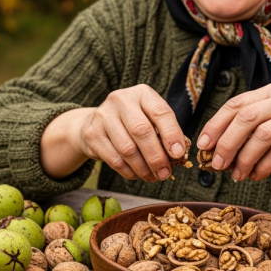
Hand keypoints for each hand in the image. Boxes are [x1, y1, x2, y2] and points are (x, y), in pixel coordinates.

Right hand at [40, 84, 185, 181]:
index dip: (172, 135)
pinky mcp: (92, 134)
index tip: (179, 154)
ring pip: (127, 149)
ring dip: (143, 168)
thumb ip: (163, 132)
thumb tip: (177, 155)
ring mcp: (103, 116)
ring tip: (152, 177)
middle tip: (165, 173)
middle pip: (142, 131)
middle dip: (156, 157)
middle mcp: (121, 100)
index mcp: (142, 93)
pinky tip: (136, 174)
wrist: (96, 123)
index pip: (160, 112)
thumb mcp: (149, 118)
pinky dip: (128, 171)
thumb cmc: (131, 122)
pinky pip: (114, 159)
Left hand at [197, 82, 270, 222]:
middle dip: (227, 143)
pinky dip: (262, 167)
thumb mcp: (266, 131)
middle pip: (247, 117)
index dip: (215, 125)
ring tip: (236, 174)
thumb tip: (209, 150)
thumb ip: (242, 134)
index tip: (202, 145)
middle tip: (216, 165)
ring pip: (262, 135)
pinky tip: (255, 175)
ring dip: (244, 159)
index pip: (236, 104)